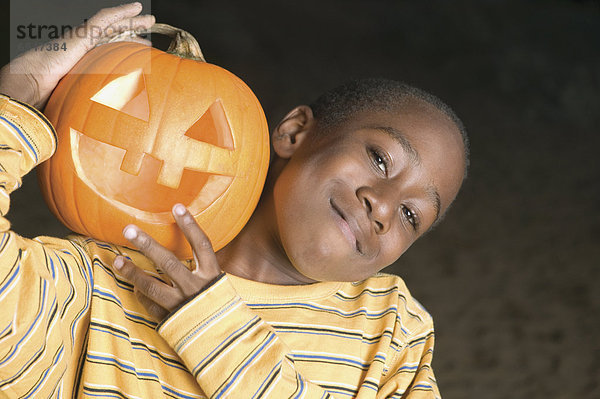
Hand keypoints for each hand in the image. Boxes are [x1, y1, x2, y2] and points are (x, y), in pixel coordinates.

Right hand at [0, 2, 154, 108]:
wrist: (33, 86)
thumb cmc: (50, 98)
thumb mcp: (81, 101)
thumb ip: (96, 105)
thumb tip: (112, 125)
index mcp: (85, 62)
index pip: (110, 50)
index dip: (126, 47)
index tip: (142, 50)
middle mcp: (84, 48)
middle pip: (113, 34)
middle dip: (132, 29)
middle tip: (148, 25)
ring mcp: (83, 40)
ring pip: (112, 24)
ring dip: (131, 20)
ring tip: (148, 18)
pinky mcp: (82, 35)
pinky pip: (104, 19)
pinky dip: (120, 12)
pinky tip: (134, 9)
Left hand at [112, 204, 222, 320]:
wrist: (226, 340)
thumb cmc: (220, 307)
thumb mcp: (218, 284)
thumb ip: (203, 269)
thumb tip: (179, 250)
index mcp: (212, 276)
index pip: (202, 245)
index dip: (190, 225)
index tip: (177, 207)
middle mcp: (197, 288)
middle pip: (169, 262)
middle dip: (147, 245)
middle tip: (128, 230)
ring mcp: (182, 305)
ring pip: (152, 286)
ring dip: (133, 272)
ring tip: (117, 260)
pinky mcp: (172, 320)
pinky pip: (151, 306)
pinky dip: (142, 295)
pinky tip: (134, 286)